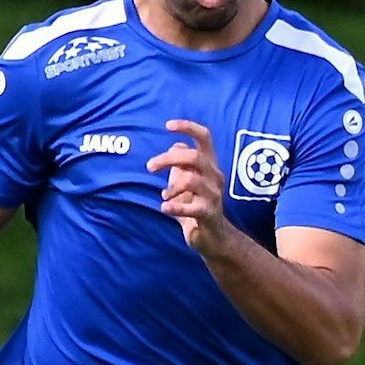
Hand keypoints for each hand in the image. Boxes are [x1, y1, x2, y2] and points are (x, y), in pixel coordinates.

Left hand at [146, 119, 231, 254]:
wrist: (212, 238)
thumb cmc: (198, 206)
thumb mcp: (188, 182)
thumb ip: (182, 164)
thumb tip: (175, 144)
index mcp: (210, 166)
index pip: (204, 138)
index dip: (188, 127)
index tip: (168, 125)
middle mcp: (215, 177)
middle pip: (194, 157)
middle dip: (168, 158)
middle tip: (150, 167)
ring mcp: (214, 196)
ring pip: (192, 180)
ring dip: (172, 186)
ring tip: (164, 195)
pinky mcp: (209, 214)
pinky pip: (192, 207)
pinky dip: (175, 207)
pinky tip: (165, 208)